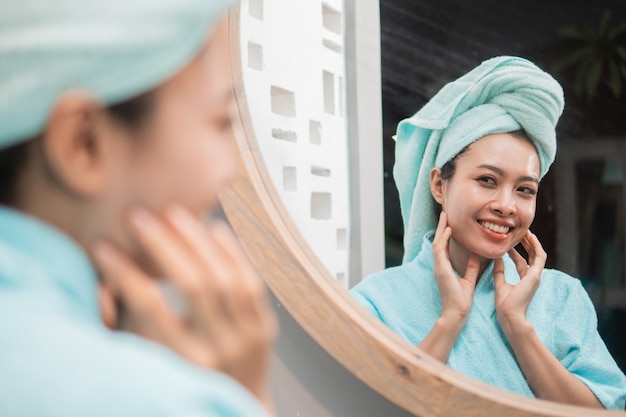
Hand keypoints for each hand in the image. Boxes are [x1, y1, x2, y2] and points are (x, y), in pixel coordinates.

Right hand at [92, 205, 277, 404]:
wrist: (237, 406)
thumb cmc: (183, 381)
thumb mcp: (152, 362)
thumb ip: (134, 326)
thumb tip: (107, 279)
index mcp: (183, 362)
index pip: (150, 307)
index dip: (124, 274)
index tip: (103, 246)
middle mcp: (218, 349)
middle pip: (193, 285)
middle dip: (163, 245)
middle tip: (138, 215)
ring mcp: (247, 338)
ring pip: (225, 278)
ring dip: (198, 240)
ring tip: (174, 212)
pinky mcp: (266, 329)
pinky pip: (252, 284)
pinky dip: (234, 254)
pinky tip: (216, 229)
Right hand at [432, 212, 479, 326]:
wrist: (456, 313)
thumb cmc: (461, 300)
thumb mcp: (469, 279)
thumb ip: (471, 266)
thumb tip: (476, 254)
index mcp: (444, 268)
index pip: (444, 247)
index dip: (446, 235)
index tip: (450, 224)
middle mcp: (439, 266)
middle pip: (438, 242)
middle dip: (442, 228)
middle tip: (445, 214)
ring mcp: (438, 267)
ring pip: (437, 243)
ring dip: (441, 229)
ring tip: (445, 217)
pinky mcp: (441, 270)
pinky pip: (440, 250)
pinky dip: (444, 239)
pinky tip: (450, 230)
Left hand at [494, 231, 545, 334]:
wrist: (509, 315)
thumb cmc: (504, 304)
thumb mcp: (499, 283)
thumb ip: (499, 271)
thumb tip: (496, 258)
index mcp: (523, 280)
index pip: (521, 262)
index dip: (515, 252)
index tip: (508, 244)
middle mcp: (531, 277)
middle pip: (531, 257)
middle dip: (526, 244)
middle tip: (520, 233)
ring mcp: (535, 276)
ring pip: (537, 254)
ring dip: (532, 242)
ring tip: (526, 231)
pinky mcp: (536, 275)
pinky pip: (539, 257)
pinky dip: (536, 246)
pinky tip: (531, 237)